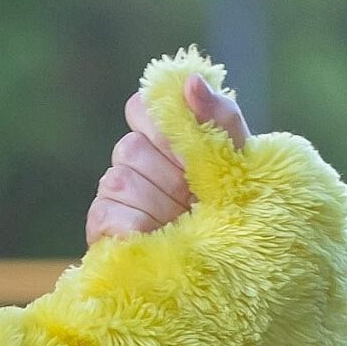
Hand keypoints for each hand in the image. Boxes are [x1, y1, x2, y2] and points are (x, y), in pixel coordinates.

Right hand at [83, 74, 252, 244]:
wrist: (243, 265)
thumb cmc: (242, 209)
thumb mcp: (242, 161)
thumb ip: (221, 118)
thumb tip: (191, 80)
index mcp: (166, 138)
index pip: (141, 107)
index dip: (164, 129)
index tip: (193, 155)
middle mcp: (136, 161)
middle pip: (130, 146)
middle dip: (171, 175)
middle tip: (198, 198)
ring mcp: (116, 196)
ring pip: (119, 180)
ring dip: (160, 205)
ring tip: (186, 223)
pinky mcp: (103, 230)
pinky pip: (104, 214)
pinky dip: (133, 228)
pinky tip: (157, 237)